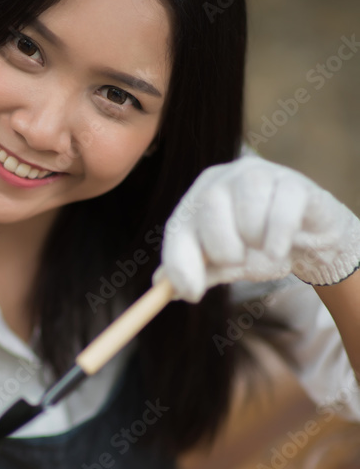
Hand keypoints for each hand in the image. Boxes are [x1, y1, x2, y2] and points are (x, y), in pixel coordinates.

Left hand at [152, 155, 359, 302]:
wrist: (309, 237)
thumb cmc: (260, 246)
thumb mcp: (225, 263)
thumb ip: (196, 270)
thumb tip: (160, 284)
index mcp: (199, 197)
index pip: (178, 226)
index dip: (180, 262)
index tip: (191, 294)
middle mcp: (225, 178)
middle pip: (210, 204)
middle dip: (223, 247)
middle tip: (238, 260)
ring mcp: (260, 174)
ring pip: (248, 207)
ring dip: (255, 241)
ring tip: (265, 248)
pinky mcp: (293, 183)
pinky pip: (282, 212)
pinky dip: (279, 239)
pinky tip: (282, 247)